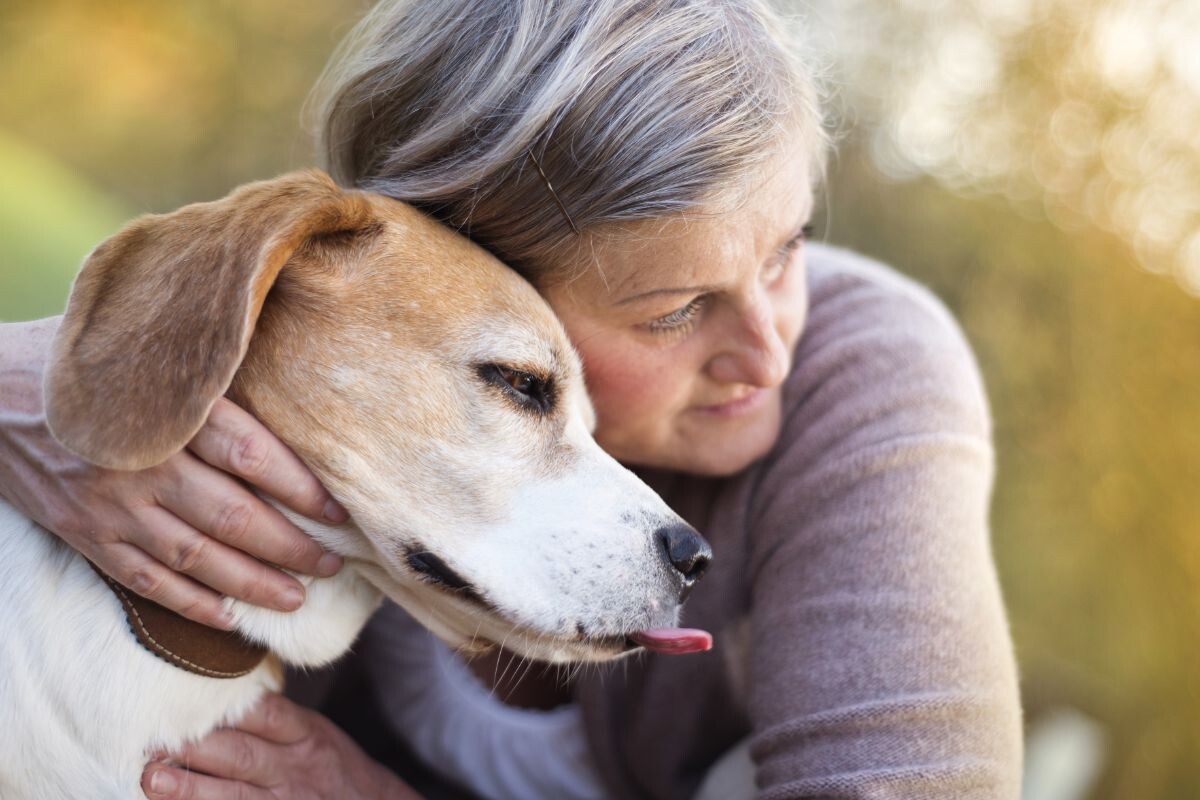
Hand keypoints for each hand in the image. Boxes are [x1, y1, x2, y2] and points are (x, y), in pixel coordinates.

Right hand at [0, 318, 346, 628]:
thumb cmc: (76, 360)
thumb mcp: (139, 341)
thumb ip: (202, 361)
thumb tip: (278, 357)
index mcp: (164, 411)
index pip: (252, 456)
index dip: (302, 489)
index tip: (339, 512)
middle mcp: (141, 465)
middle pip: (234, 517)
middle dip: (291, 547)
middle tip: (332, 564)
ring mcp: (110, 506)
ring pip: (197, 559)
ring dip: (252, 584)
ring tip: (296, 598)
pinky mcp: (84, 534)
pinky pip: (146, 582)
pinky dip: (191, 605)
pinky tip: (229, 618)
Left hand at [142, 693, 420, 799]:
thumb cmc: (329, 766)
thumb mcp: (313, 731)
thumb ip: (272, 717)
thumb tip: (215, 693)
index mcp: (305, 734)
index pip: (265, 714)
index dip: (224, 707)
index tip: (183, 694)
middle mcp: (294, 768)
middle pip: (243, 755)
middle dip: (197, 747)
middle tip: (151, 738)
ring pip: (234, 796)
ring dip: (191, 787)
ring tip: (151, 779)